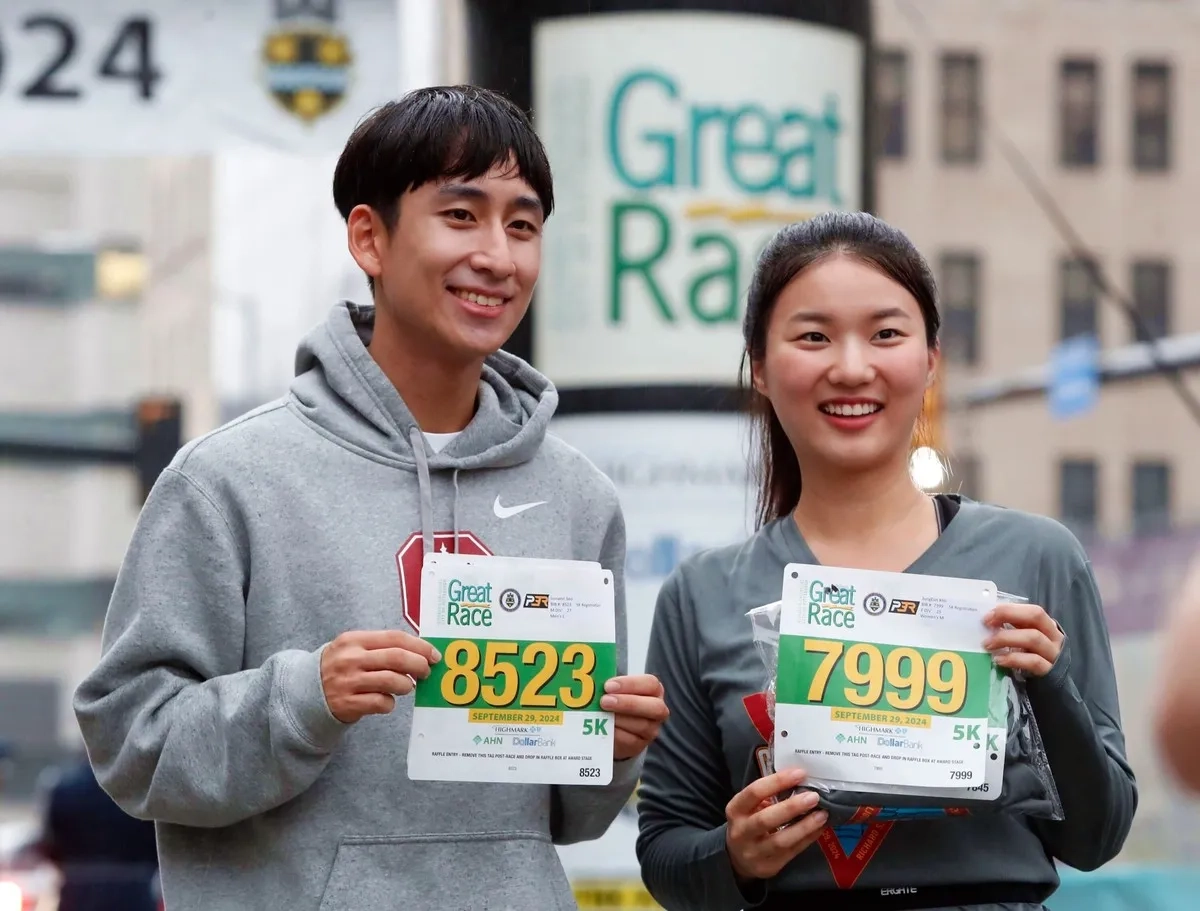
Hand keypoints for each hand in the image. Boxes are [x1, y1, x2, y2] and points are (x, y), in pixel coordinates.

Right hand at [320, 630, 440, 722]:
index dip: (419, 646)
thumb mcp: (352, 649)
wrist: (305, 693)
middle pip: (396, 658)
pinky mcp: (347, 704)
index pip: (394, 638)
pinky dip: (390, 703)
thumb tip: (420, 651)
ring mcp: (348, 682)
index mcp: (354, 640)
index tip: (433, 654)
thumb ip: (381, 647)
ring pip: (391, 681)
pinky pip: (380, 703)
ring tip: (406, 686)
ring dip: (406, 685)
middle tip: (427, 671)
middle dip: (419, 665)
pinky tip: (387, 701)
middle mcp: (350, 659)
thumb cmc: (339, 667)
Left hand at [600, 674, 668, 760]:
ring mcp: (651, 729)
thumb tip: (594, 677)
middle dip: (628, 703)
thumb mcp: (616, 689)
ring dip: (619, 719)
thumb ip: (609, 684)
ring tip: (600, 714)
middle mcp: (657, 709)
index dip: (630, 684)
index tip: (608, 686)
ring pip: (642, 725)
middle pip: (654, 707)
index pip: (650, 684)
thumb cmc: (616, 699)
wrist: (616, 727)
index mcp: (654, 690)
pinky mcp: (639, 745)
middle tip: (604, 701)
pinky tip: (602, 727)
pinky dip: (615, 734)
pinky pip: (630, 741)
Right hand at [725, 768, 827, 880]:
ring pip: (781, 841)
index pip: (755, 792)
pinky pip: (791, 852)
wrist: (737, 858)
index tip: (800, 773)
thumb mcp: (749, 807)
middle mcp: (741, 832)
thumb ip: (768, 795)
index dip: (777, 781)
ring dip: (804, 827)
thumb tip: (800, 780)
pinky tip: (819, 828)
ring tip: (822, 815)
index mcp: (735, 810)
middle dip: (792, 807)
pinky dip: (807, 839)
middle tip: (814, 797)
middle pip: (766, 819)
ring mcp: (754, 852)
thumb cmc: (748, 822)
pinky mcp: (769, 867)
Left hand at [984, 602, 1064, 676]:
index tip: (988, 615)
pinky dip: (1013, 659)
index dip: (1009, 609)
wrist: (1051, 687)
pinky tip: (999, 660)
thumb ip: (1013, 629)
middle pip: (1035, 616)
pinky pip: (1033, 661)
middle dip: (1008, 615)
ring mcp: (1053, 653)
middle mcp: (1053, 636)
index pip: (1031, 609)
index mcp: (1047, 625)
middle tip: (986, 624)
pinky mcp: (1049, 671)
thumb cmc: (1033, 657)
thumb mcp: (1026, 640)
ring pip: (1033, 638)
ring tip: (987, 644)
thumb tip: (987, 621)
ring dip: (1006, 638)